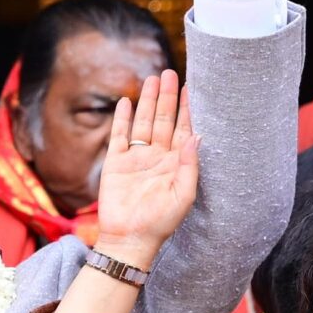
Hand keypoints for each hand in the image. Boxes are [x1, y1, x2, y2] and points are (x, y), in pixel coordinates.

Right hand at [90, 70, 197, 266]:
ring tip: (152, 80)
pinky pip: (119, 136)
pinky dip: (122, 119)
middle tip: (170, 73)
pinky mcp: (116, 163)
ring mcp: (136, 158)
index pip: (183, 129)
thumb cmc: (160, 223)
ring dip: (147, 102)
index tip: (191, 87)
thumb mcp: (183, 195)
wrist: (129, 239)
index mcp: (175, 163)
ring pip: (143, 122)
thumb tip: (196, 135)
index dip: (187, 109)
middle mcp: (156, 157)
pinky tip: (125, 103)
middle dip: (167, 97)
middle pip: (163, 120)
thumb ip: (189, 165)